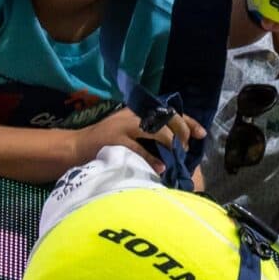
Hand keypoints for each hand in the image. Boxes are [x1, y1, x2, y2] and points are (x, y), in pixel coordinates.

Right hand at [71, 108, 203, 173]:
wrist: (76, 147)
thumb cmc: (106, 142)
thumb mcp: (129, 129)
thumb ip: (150, 131)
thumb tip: (178, 142)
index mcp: (138, 110)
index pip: (170, 111)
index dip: (188, 121)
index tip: (201, 133)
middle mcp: (133, 114)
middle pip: (167, 117)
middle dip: (182, 133)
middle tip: (185, 150)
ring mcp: (124, 126)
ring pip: (157, 130)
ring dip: (171, 144)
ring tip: (176, 158)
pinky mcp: (115, 141)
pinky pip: (140, 150)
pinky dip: (153, 161)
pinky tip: (161, 169)